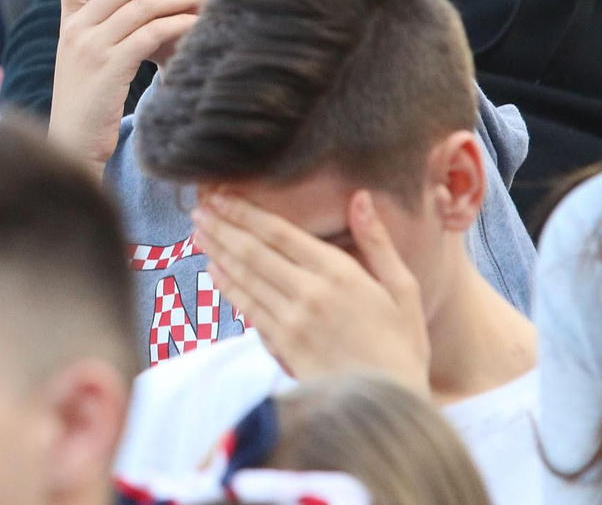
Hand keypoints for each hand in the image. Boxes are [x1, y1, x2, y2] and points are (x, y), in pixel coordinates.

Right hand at [49, 0, 208, 168]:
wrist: (72, 146)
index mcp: (68, 23)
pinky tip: (201, 23)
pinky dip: (180, 24)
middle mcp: (76, 28)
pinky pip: (151, 34)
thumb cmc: (88, 105)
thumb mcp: (86, 61)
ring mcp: (91, 47)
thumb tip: (149, 9)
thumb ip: (105, 32)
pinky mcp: (110, 67)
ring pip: (142, 5)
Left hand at [194, 190, 429, 394]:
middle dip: (222, 227)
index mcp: (339, 273)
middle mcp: (310, 292)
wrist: (391, 405)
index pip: (279, 233)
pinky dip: (228, 287)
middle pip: (254, 251)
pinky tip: (214, 271)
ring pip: (245, 277)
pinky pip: (248, 309)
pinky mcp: (282, 345)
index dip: (245, 212)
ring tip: (198, 233)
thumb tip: (361, 197)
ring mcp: (292, 320)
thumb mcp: (403, 289)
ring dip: (218, 252)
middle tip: (199, 209)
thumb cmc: (402, 345)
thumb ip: (378, 242)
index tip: (222, 197)